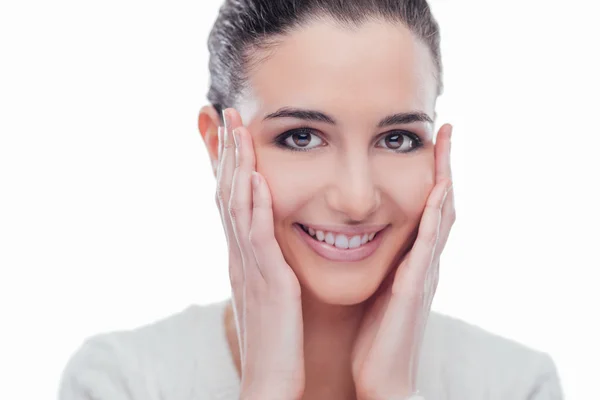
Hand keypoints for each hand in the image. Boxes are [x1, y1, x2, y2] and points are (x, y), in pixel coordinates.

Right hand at [215, 108, 305, 399]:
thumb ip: (265, 260)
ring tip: (238, 131)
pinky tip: (259, 180)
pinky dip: (256, 206)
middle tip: (227, 113)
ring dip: (238, 167)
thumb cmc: (275, 336)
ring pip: (238, 207)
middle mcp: (240, 255)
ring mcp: (250, 266)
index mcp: (244, 255)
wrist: (270, 377)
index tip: (231, 130)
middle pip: (229, 193)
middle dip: (228, 152)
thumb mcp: (267, 289)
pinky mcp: (266, 281)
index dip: (229, 163)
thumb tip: (266, 238)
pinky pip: (259, 237)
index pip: (232, 200)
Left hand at [351, 124, 455, 399]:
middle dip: (444, 167)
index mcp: (411, 261)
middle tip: (444, 130)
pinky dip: (434, 218)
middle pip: (441, 206)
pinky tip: (436, 193)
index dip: (430, 176)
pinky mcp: (414, 289)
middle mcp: (423, 263)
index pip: (425, 210)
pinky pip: (428, 247)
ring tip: (445, 145)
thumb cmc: (375, 336)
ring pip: (441, 219)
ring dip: (445, 180)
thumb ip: (381, 264)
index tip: (428, 142)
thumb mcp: (379, 289)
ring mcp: (423, 274)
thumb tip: (363, 238)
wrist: (380, 377)